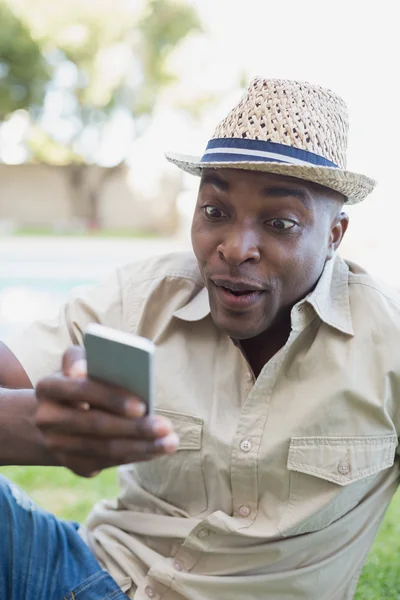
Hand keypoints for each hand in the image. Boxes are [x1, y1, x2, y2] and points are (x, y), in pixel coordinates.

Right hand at [35, 345, 178, 476]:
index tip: (142, 406)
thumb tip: (97, 367)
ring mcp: (57, 446)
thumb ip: (89, 358)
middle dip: (134, 428)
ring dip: (141, 447)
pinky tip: (156, 450)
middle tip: (165, 427)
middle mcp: (47, 419)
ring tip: (169, 442)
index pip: (81, 390)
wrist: (56, 414)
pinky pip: (107, 463)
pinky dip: (134, 456)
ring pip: (103, 449)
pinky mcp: (71, 464)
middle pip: (95, 425)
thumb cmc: (81, 380)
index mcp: (49, 387)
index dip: (111, 398)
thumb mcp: (81, 363)